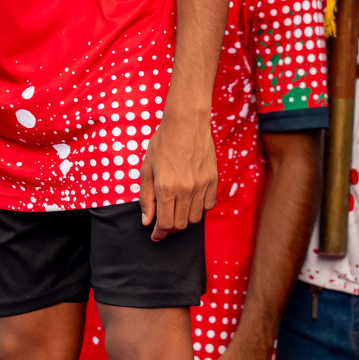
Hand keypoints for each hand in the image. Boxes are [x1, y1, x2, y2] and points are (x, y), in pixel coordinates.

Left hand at [139, 110, 216, 240]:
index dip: (159, 233)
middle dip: (170, 227)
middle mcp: (185, 190)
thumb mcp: (147, 169)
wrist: (186, 124)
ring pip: (196, 218)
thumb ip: (146, 197)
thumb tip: (147, 220)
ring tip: (177, 209)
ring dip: (185, 219)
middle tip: (164, 222)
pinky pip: (209, 206)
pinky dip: (199, 208)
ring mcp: (201, 186)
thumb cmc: (163, 143)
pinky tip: (191, 200)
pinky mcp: (213, 181)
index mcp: (166, 188)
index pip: (165, 223)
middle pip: (181, 224)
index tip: (156, 236)